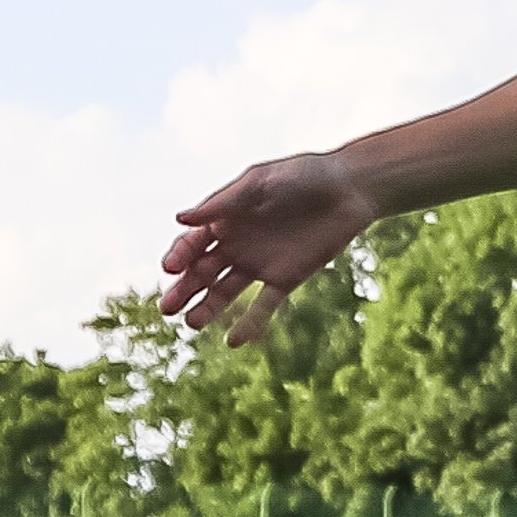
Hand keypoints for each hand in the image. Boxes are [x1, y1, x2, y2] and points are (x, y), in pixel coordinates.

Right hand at [159, 151, 378, 343]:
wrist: (348, 189)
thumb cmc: (302, 175)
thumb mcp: (260, 184)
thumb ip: (223, 204)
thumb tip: (180, 219)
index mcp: (226, 219)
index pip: (193, 243)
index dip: (180, 256)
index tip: (171, 268)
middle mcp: (237, 244)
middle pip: (203, 272)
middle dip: (184, 289)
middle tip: (168, 308)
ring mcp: (259, 264)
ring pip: (226, 291)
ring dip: (208, 307)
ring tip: (192, 323)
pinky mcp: (285, 279)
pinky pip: (264, 306)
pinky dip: (250, 323)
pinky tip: (233, 341)